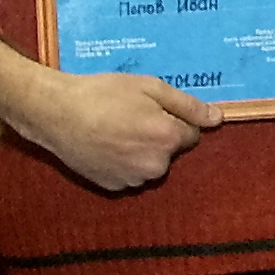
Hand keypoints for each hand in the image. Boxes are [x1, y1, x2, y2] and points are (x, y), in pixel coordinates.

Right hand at [0, 39, 220, 191]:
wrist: (56, 113)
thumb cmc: (104, 94)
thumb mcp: (151, 88)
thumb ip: (188, 106)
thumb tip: (218, 119)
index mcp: (168, 139)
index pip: (191, 134)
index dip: (174, 118)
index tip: (151, 108)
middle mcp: (155, 166)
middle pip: (170, 150)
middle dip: (159, 135)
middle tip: (131, 115)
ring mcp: (132, 180)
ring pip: (150, 163)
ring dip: (141, 150)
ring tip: (115, 128)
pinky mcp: (112, 187)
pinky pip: (129, 173)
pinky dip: (123, 161)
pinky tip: (105, 144)